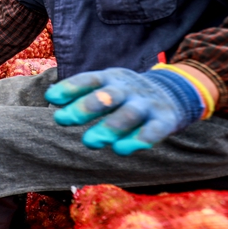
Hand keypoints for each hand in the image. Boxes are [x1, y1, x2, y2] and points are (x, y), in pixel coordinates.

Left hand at [45, 65, 209, 154]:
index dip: (71, 87)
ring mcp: (147, 104)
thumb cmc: (127, 94)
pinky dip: (140, 139)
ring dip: (109, 127)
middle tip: (63, 120)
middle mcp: (129, 89)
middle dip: (85, 107)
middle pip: (107, 95)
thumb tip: (52, 97)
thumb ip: (83, 93)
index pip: (90, 79)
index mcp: (112, 79)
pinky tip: (122, 149)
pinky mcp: (165, 119)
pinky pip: (154, 129)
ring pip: (129, 114)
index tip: (52, 98)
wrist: (175, 92)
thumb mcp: (107, 86)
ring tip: (89, 141)